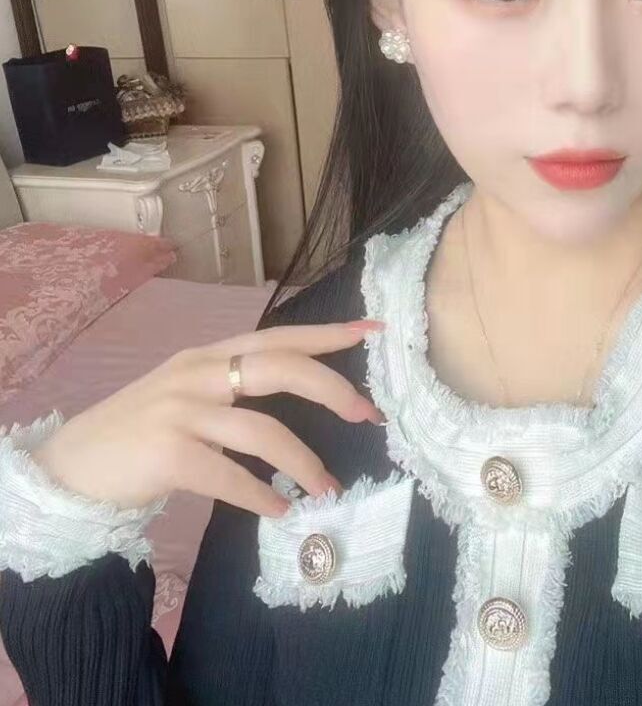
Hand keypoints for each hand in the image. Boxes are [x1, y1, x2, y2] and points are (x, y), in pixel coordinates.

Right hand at [28, 320, 384, 518]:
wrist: (71, 467)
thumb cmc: (140, 429)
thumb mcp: (189, 390)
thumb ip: (237, 384)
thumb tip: (304, 389)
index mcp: (210, 356)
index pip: (279, 335)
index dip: (327, 334)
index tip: (372, 330)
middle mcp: (198, 373)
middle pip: (281, 368)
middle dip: (332, 389)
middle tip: (369, 414)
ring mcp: (180, 411)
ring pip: (263, 431)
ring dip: (304, 463)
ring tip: (328, 488)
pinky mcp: (167, 454)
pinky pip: (229, 476)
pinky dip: (260, 495)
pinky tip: (280, 510)